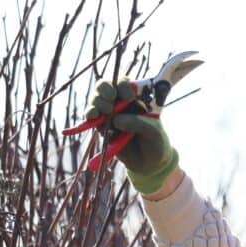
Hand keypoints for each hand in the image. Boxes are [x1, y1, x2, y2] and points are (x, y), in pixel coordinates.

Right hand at [85, 78, 179, 193]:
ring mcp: (110, 114)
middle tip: (112, 100)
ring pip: (97, 100)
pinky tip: (92, 116)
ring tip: (106, 112)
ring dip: (98, 103)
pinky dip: (90, 115)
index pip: (125, 83)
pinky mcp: (102, 126)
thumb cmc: (155, 142)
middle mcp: (121, 103)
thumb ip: (138, 124)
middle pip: (106, 87)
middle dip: (105, 90)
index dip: (123, 86)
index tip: (129, 97)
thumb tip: (116, 119)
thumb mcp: (153, 132)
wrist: (149, 163)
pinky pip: (91, 118)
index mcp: (137, 98)